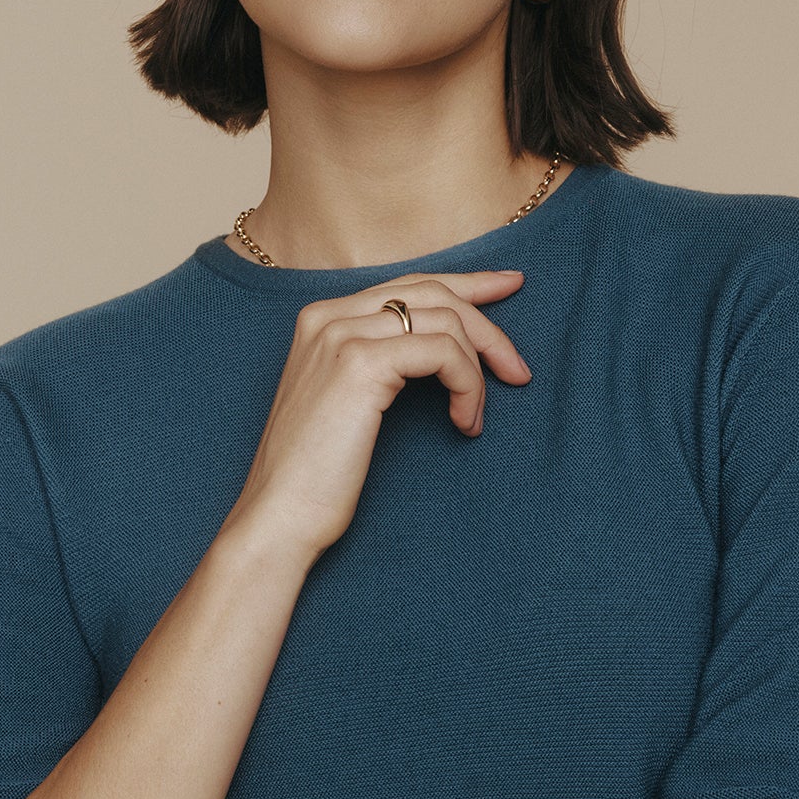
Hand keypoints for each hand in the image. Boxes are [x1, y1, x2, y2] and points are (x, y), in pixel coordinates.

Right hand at [229, 268, 531, 563]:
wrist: (280, 515)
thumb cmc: (316, 476)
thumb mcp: (348, 404)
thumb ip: (381, 363)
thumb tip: (443, 347)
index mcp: (322, 319)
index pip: (408, 283)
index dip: (467, 283)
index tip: (510, 287)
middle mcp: (328, 316)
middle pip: (433, 292)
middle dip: (487, 326)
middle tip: (518, 371)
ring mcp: (342, 335)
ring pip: (444, 321)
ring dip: (477, 370)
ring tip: (474, 417)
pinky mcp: (361, 363)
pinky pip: (443, 352)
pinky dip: (466, 385)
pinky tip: (462, 423)